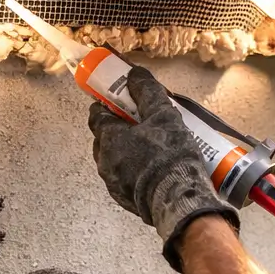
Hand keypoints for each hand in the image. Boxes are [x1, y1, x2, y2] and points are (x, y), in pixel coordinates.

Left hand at [88, 66, 239, 270]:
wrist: (178, 200)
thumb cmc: (170, 156)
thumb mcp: (163, 115)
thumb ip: (147, 91)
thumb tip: (135, 73)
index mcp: (109, 138)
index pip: (96, 115)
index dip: (106, 105)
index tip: (117, 100)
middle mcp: (105, 161)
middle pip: (104, 138)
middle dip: (117, 129)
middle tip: (139, 122)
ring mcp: (112, 183)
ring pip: (113, 160)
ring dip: (125, 151)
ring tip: (148, 147)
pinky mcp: (124, 199)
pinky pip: (124, 179)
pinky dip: (132, 171)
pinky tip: (151, 169)